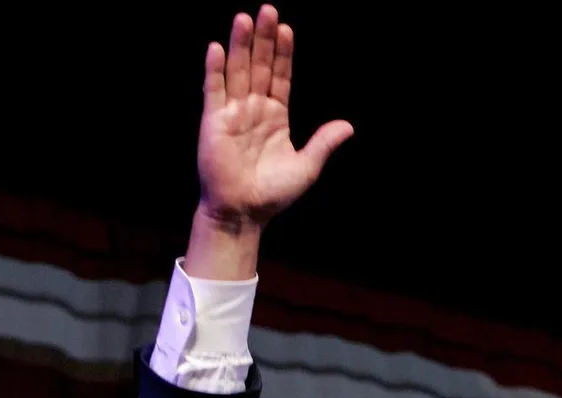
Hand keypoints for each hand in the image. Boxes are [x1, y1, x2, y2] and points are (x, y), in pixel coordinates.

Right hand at [196, 5, 352, 228]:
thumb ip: (323, 143)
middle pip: (259, 67)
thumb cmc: (272, 194)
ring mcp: (232, 114)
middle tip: (267, 9)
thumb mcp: (305, 168)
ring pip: (237, 73)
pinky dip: (214, 70)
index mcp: (275, 117)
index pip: (280, 77)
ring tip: (244, 18)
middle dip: (263, 40)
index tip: (286, 29)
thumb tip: (349, 127)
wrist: (242, 212)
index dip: (284, 54)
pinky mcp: (213, 123)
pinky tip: (217, 48)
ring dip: (239, 46)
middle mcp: (253, 110)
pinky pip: (213, 91)